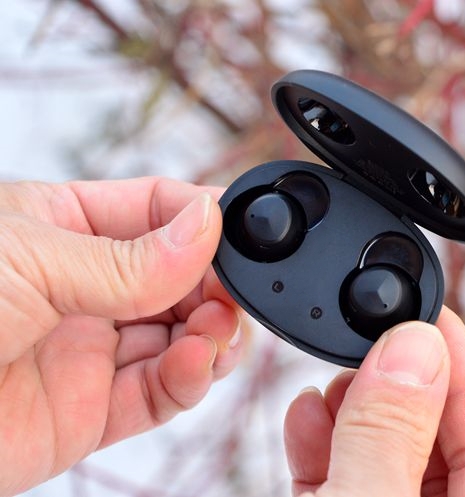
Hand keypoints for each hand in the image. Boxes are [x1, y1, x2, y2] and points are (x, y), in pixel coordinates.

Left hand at [0, 177, 246, 495]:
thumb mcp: (30, 258)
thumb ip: (129, 256)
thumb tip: (207, 225)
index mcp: (64, 227)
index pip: (157, 210)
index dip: (203, 219)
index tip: (241, 231)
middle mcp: (84, 287)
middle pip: (180, 278)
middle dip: (216, 284)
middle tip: (234, 294)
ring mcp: (90, 349)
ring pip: (181, 337)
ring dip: (212, 334)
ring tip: (215, 332)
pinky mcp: (90, 411)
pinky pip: (160, 392)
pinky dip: (190, 379)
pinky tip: (195, 364)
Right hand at [284, 307, 464, 496]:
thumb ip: (390, 435)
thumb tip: (412, 349)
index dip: (462, 368)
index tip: (429, 316)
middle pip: (435, 440)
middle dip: (394, 385)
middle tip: (368, 345)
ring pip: (385, 455)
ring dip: (352, 410)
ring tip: (327, 384)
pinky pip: (344, 478)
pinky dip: (321, 445)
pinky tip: (306, 416)